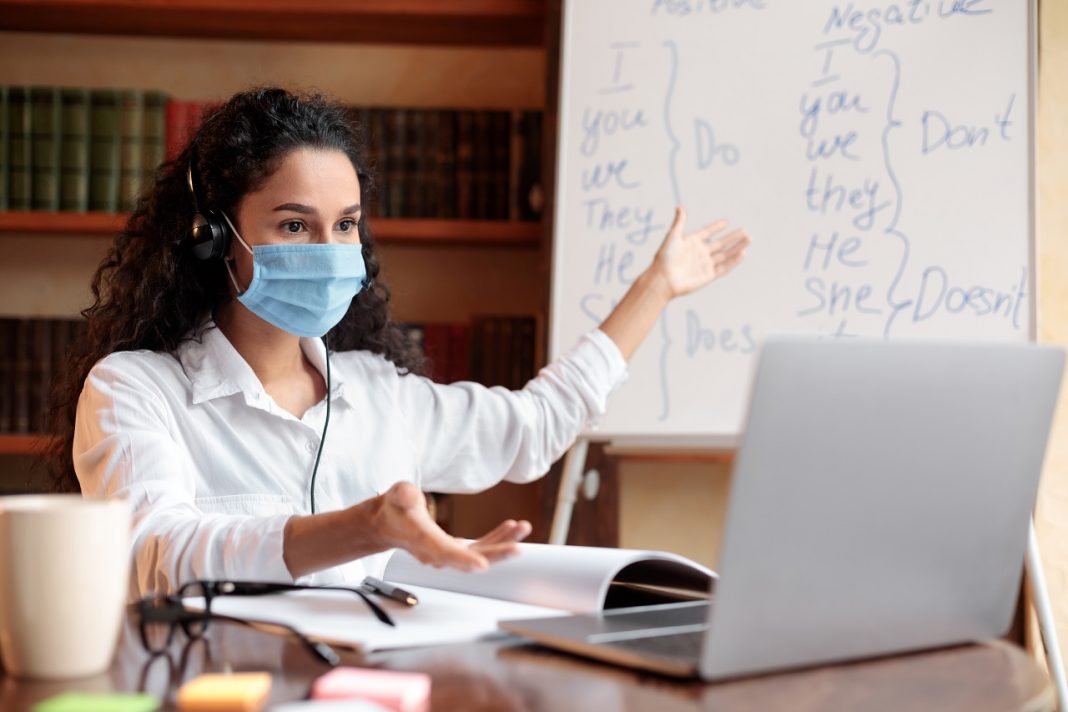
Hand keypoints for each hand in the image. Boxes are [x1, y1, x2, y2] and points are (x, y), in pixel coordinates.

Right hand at [373, 482, 531, 571]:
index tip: (482, 566)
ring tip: (523, 528)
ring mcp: (448, 554)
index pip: (444, 552)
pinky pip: (480, 548)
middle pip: (470, 559)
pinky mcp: (456, 550)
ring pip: (480, 554)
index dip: (463, 560)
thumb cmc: (395, 509)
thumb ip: (404, 495)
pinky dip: (497, 539)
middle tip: (518, 548)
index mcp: (423, 540)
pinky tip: (512, 528)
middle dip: (496, 554)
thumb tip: (410, 496)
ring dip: (503, 544)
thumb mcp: (397, 495)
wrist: (389, 524)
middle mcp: (437, 553)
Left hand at [651, 206, 749, 298]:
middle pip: (720, 244)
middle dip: (733, 237)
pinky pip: (723, 268)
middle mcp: (699, 253)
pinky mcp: (708, 276)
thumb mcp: (673, 236)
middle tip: (745, 231)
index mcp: (691, 242)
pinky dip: (733, 262)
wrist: (663, 279)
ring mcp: (704, 265)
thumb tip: (679, 207)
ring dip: (737, 247)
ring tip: (749, 239)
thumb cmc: (665, 257)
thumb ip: (679, 222)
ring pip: (725, 255)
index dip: (716, 227)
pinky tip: (743, 254)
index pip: (707, 232)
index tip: (727, 222)